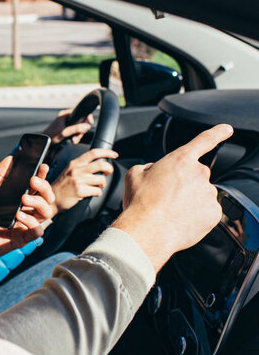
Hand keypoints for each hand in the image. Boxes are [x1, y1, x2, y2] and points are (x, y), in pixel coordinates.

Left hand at [0, 156, 54, 263]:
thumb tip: (10, 159)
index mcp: (18, 197)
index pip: (36, 186)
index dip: (42, 176)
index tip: (42, 166)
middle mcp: (25, 209)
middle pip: (46, 197)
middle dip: (44, 187)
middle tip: (32, 181)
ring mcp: (25, 224)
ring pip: (46, 212)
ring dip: (38, 202)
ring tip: (23, 198)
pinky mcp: (23, 238)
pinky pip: (37, 230)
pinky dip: (32, 222)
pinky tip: (19, 216)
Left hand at [42, 108, 93, 143]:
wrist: (44, 143)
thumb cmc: (50, 137)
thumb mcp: (64, 133)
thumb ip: (75, 129)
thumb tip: (87, 126)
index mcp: (65, 114)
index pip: (80, 112)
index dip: (86, 117)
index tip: (90, 122)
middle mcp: (67, 117)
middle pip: (81, 121)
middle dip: (81, 130)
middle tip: (78, 137)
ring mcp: (67, 123)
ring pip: (79, 127)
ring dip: (78, 134)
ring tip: (74, 140)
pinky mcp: (67, 129)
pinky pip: (75, 131)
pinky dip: (76, 136)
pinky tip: (73, 140)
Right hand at [50, 148, 117, 214]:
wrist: (52, 200)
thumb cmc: (62, 186)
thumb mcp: (69, 171)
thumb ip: (81, 166)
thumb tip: (99, 165)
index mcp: (74, 163)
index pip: (93, 153)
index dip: (106, 152)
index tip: (115, 154)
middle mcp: (76, 170)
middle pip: (101, 165)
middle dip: (109, 169)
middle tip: (108, 173)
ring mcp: (78, 180)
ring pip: (101, 180)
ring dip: (102, 184)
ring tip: (97, 187)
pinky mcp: (80, 191)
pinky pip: (97, 191)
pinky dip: (97, 193)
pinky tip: (91, 193)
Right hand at [112, 124, 233, 271]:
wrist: (147, 231)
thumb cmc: (140, 203)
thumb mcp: (134, 174)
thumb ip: (149, 167)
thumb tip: (154, 171)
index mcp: (180, 159)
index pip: (204, 140)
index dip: (217, 133)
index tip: (227, 129)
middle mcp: (199, 174)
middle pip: (195, 175)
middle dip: (183, 183)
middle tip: (165, 197)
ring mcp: (209, 194)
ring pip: (201, 194)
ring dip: (189, 200)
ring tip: (169, 211)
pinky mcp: (214, 214)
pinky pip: (206, 212)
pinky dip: (196, 215)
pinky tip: (179, 220)